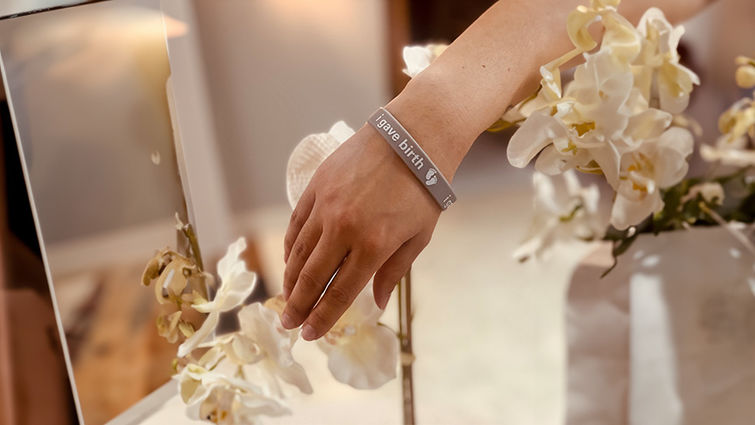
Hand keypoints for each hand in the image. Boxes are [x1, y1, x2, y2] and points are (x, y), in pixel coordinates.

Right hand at [280, 123, 441, 340]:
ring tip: (287, 299)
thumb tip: (378, 304)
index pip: (340, 292)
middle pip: (312, 277)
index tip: (310, 334)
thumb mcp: (418, 236)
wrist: (413, 138)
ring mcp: (326, 206)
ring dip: (290, 280)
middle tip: (288, 325)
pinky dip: (291, 247)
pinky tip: (290, 262)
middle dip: (298, 306)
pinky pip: (297, 224)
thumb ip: (394, 272)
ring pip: (299, 252)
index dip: (323, 317)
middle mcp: (344, 229)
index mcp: (374, 246)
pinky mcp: (317, 187)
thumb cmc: (423, 190)